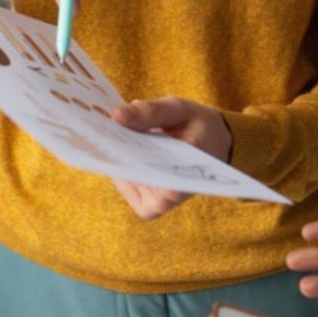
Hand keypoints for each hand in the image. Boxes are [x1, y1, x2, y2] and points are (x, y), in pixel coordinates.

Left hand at [109, 97, 232, 219]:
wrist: (218, 145)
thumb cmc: (199, 126)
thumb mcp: (180, 109)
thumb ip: (151, 112)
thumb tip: (116, 116)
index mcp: (179, 179)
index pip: (138, 169)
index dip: (116, 150)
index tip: (101, 131)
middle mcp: (166, 200)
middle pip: (127, 174)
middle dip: (113, 150)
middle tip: (99, 127)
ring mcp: (155, 206)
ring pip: (123, 179)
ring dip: (115, 157)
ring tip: (109, 133)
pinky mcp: (148, 207)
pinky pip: (125, 186)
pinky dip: (120, 166)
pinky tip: (120, 146)